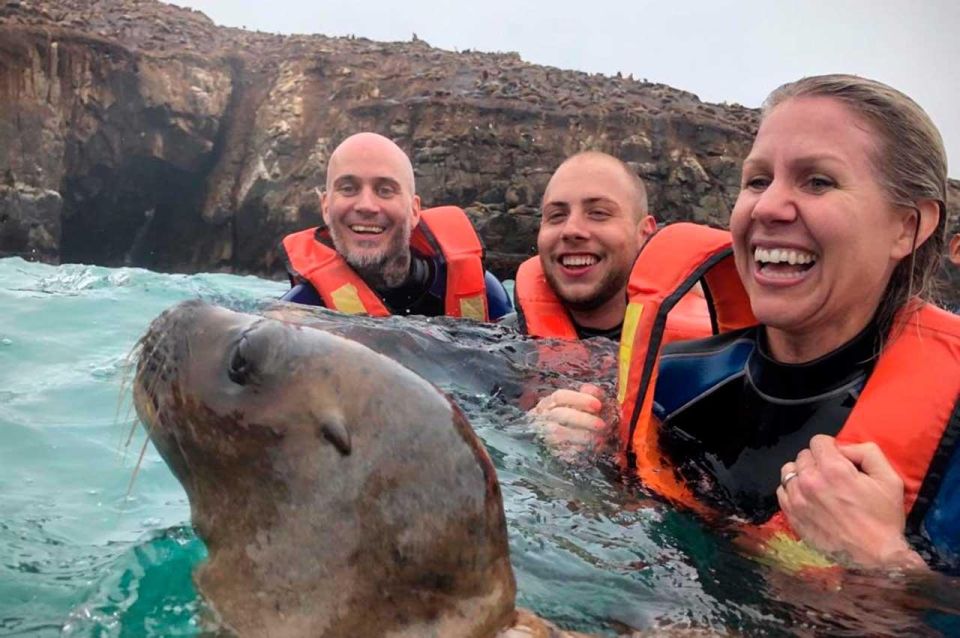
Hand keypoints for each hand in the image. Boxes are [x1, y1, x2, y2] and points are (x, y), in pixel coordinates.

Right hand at [530, 383, 609, 457]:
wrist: (557, 440)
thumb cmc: (573, 416)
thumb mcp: (580, 403)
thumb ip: (588, 395)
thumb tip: (593, 391)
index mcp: (549, 402)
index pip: (560, 396)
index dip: (580, 399)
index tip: (598, 405)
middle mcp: (543, 417)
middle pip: (560, 415)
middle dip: (583, 419)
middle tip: (602, 425)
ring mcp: (544, 435)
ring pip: (559, 434)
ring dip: (582, 436)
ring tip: (600, 438)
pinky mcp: (549, 451)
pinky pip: (562, 451)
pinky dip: (578, 449)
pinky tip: (592, 448)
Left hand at [777, 434, 926, 569]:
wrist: (875, 557)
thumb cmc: (884, 518)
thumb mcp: (889, 478)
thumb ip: (866, 452)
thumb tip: (843, 448)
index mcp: (833, 469)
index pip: (818, 441)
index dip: (831, 447)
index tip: (839, 459)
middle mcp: (810, 481)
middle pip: (803, 455)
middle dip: (818, 460)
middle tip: (833, 476)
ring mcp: (797, 499)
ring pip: (789, 471)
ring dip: (802, 474)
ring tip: (818, 486)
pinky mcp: (791, 514)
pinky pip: (782, 490)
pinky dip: (793, 490)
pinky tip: (808, 498)